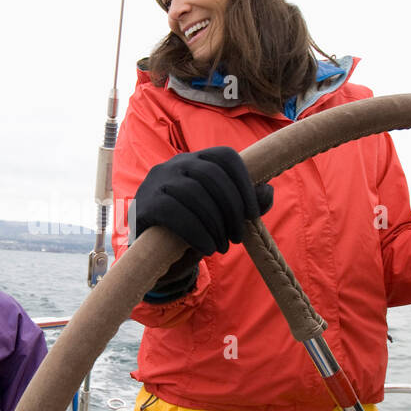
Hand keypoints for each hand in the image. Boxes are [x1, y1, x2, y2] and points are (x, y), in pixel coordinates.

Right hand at [133, 147, 273, 255]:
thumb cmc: (193, 229)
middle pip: (212, 174)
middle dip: (231, 208)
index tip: (253, 215)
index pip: (225, 157)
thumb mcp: (223, 217)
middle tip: (238, 236)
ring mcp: (157, 182)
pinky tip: (207, 247)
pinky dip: (196, 232)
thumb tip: (267, 192)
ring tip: (222, 246)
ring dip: (215, 223)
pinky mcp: (144, 204)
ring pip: (194, 193)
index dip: (245, 183)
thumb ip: (247, 204)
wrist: (153, 253)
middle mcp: (175, 164)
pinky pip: (174, 213)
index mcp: (197, 160)